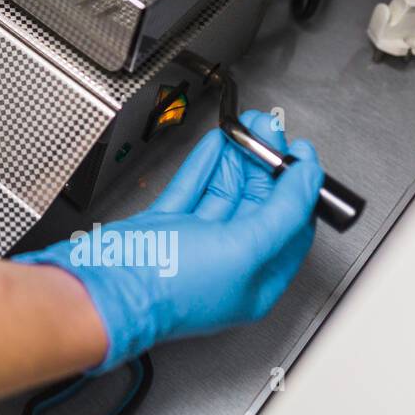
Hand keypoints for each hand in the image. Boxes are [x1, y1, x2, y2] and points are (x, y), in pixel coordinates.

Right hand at [15, 111, 323, 372]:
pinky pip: (192, 189)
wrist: (105, 286)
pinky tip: (216, 146)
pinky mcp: (164, 227)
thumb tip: (308, 180)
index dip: (299, 187)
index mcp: (256, 281)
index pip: (291, 226)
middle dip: (266, 164)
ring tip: (247, 128)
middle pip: (257, 205)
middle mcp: (226, 263)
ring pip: (223, 193)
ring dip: (237, 158)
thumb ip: (283, 212)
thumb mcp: (244, 248)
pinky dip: (204, 164)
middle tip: (269, 131)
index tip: (302, 155)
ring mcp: (193, 243)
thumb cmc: (167, 285)